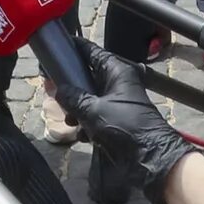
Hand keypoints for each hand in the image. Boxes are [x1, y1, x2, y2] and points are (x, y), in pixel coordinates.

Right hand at [62, 51, 194, 203]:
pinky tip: (82, 135)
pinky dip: (87, 125)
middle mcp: (118, 84)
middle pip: (89, 78)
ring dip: (77, 111)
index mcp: (118, 72)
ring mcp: (118, 103)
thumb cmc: (125, 125)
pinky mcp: (116, 121)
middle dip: (72, 88)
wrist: (149, 156)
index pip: (94, 53)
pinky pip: (96, 117)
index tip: (59, 47)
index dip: (76, 49)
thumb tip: (58, 90)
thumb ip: (73, 98)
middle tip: (55, 92)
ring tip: (70, 121)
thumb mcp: (94, 110)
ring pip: (90, 100)